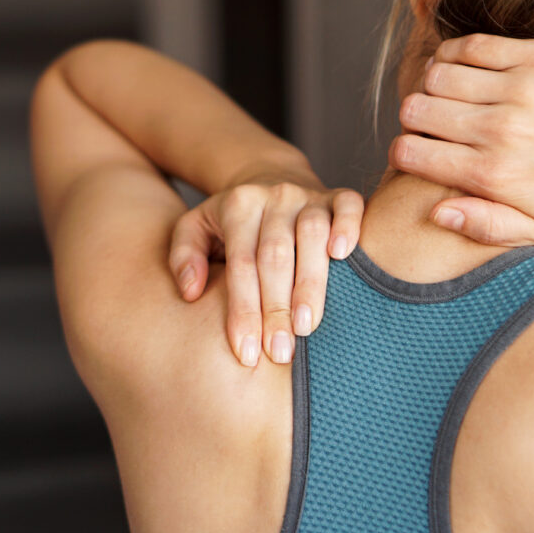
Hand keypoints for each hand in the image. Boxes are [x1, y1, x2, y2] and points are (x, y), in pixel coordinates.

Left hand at [168, 174, 363, 366]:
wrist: (268, 178)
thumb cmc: (230, 221)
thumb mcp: (195, 228)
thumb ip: (184, 256)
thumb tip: (190, 291)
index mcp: (238, 205)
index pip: (241, 264)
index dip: (244, 310)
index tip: (247, 353)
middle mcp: (274, 197)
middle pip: (275, 255)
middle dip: (276, 308)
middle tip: (279, 352)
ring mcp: (307, 195)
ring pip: (312, 235)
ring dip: (311, 283)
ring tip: (307, 326)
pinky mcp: (336, 195)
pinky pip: (349, 205)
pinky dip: (349, 227)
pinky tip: (344, 255)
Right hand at [391, 33, 533, 245]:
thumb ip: (486, 226)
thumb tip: (436, 213)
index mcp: (492, 176)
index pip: (409, 153)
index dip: (403, 153)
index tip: (415, 152)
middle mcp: (498, 131)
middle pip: (414, 111)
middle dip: (413, 119)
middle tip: (431, 124)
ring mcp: (518, 90)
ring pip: (436, 76)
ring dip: (433, 86)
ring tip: (447, 96)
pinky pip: (470, 46)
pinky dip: (455, 54)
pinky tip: (464, 68)